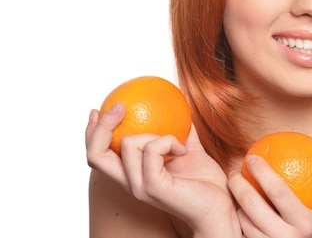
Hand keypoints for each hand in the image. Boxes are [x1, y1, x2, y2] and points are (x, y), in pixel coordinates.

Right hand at [85, 103, 240, 236]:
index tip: (97, 109)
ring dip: (156, 133)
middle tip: (120, 106)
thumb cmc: (206, 182)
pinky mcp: (153, 186)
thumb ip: (178, 132)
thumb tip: (177, 107)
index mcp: (133, 174)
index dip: (91, 132)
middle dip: (101, 126)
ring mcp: (140, 186)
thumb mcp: (187, 150)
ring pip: (129, 143)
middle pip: (95, 155)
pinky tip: (183, 151)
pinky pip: (152, 149)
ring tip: (179, 144)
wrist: (220, 204)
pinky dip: (169, 141)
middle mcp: (130, 182)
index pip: (98, 155)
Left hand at [228, 155, 311, 236]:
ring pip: (243, 221)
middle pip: (253, 206)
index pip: (278, 192)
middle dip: (238, 183)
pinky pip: (241, 233)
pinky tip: (236, 204)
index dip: (262, 171)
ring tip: (234, 185)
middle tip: (235, 170)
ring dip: (236, 201)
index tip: (252, 157)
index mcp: (305, 225)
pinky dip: (237, 218)